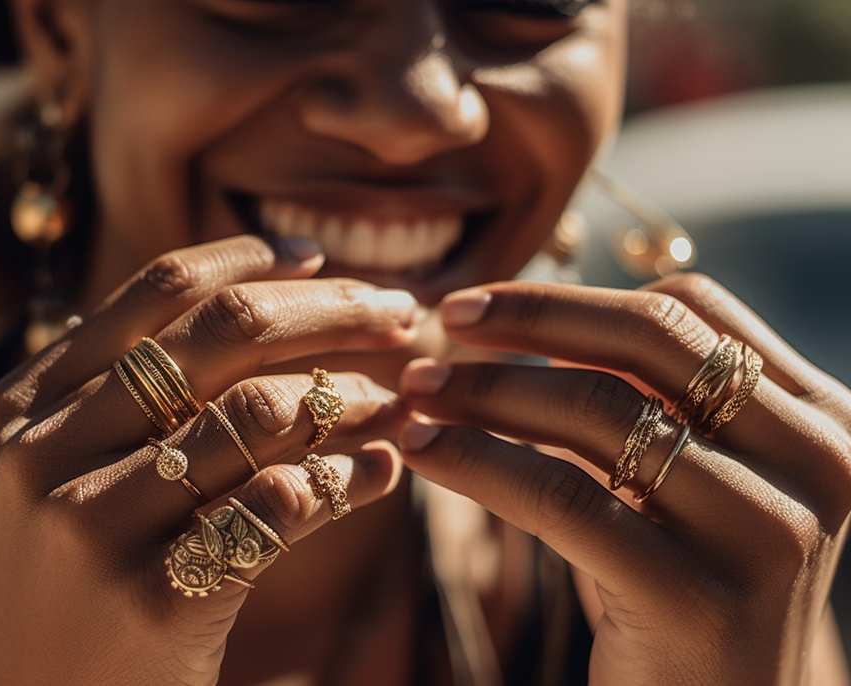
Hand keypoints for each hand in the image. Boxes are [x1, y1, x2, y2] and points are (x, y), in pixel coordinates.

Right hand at [0, 236, 415, 685]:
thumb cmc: (57, 595)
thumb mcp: (49, 481)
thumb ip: (117, 397)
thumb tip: (252, 303)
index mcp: (19, 408)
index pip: (155, 292)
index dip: (250, 260)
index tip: (320, 259)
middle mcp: (44, 454)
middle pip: (222, 334)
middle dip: (332, 309)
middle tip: (402, 313)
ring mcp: (93, 526)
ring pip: (263, 415)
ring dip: (353, 399)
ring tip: (399, 404)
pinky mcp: (153, 598)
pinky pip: (283, 506)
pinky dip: (346, 478)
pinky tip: (380, 472)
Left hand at [397, 273, 850, 685]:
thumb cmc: (680, 592)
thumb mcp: (679, 483)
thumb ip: (640, 400)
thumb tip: (521, 317)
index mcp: (817, 419)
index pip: (687, 310)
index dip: (571, 297)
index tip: (480, 304)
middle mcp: (815, 463)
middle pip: (646, 340)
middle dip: (527, 321)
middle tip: (442, 320)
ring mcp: (765, 531)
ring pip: (596, 411)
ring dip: (485, 390)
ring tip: (417, 389)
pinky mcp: (698, 596)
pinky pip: (561, 497)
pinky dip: (478, 461)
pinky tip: (422, 449)